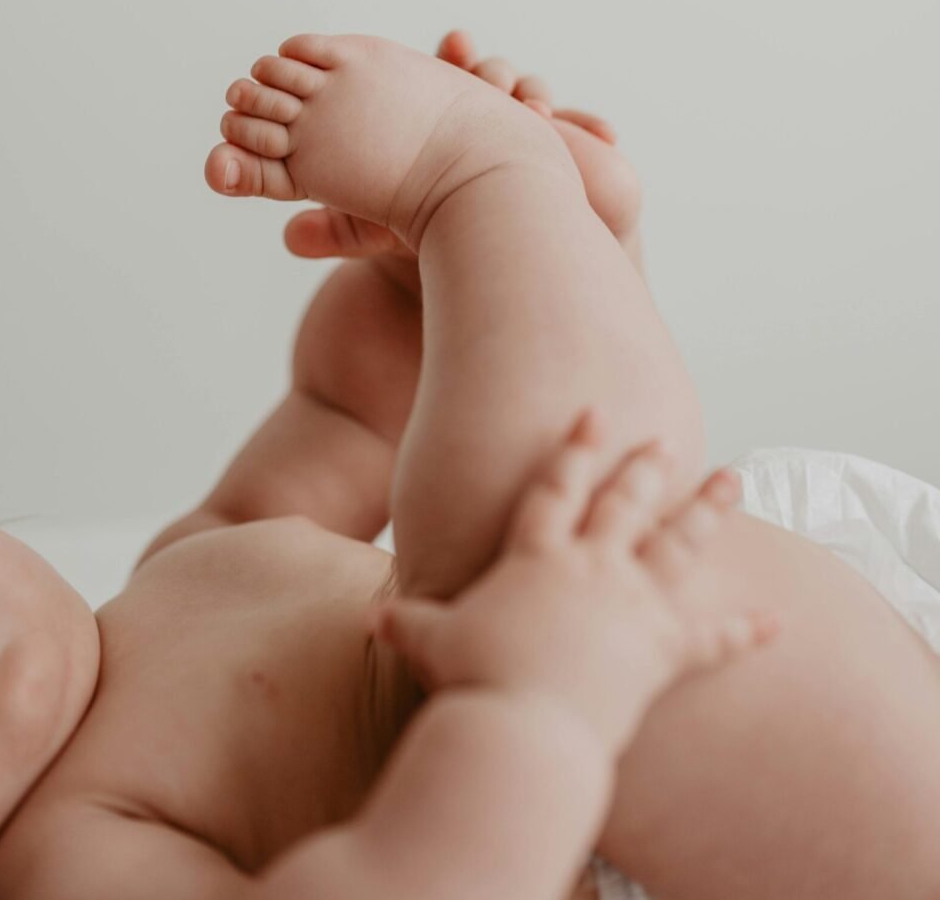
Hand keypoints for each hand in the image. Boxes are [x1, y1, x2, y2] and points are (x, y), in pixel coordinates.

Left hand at [281, 29, 642, 271]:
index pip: (434, 76)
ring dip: (534, 89)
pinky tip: (604, 134)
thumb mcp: (376, 231)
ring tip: (538, 103)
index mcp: (428, 113)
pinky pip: (582, 129)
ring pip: (531, 88)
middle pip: (485, 70)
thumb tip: (287, 238)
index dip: (446, 58)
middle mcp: (476, 108)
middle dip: (488, 66)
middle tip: (483, 64)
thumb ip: (336, 231)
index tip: (450, 47)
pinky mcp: (562, 148)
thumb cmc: (427, 227)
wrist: (482, 243)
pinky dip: (593, 128)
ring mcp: (520, 125)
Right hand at [374, 409, 777, 753]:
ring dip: (707, 511)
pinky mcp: (661, 652)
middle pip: (626, 504)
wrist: (524, 732)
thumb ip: (407, 623)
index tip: (593, 415)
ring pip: (679, 546)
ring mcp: (633, 605)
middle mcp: (591, 568)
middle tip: (664, 440)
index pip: (556, 489)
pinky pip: (710, 640)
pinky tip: (774, 621)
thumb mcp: (430, 645)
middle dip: (645, 468)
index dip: (575, 449)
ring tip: (734, 478)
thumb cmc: (474, 681)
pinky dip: (742, 631)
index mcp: (538, 559)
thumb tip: (373, 617)